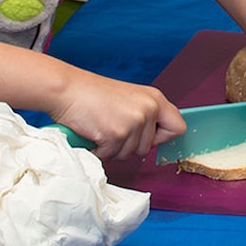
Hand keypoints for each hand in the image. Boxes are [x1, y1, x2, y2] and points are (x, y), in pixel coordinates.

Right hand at [50, 73, 185, 161]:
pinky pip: (111, 155)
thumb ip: (145, 115)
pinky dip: (100, 150)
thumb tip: (153, 140)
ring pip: (130, 154)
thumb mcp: (130, 99)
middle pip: (149, 147)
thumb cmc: (93, 95)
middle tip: (112, 127)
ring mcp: (133, 122)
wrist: (67, 89)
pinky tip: (94, 132)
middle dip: (129, 145)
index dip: (162, 137)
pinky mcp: (116, 134)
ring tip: (102, 127)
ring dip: (113, 148)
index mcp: (155, 99)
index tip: (148, 137)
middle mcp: (148, 109)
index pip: (178, 127)